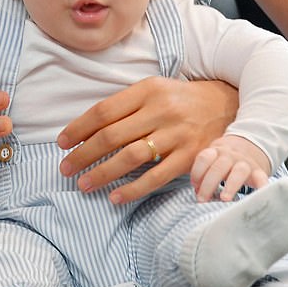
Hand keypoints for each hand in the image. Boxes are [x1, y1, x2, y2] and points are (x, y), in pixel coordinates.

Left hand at [57, 76, 238, 203]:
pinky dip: (133, 189)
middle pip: (112, 135)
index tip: (62, 143)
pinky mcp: (190, 157)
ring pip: (131, 157)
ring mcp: (177, 135)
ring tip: (83, 184)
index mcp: (147, 90)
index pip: (104, 111)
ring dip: (103, 173)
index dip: (79, 128)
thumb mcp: (153, 90)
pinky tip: (115, 197)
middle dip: (83, 154)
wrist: (226, 104)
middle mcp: (161, 110)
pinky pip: (156, 176)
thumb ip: (125, 106)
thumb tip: (87, 129)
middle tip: (65, 168)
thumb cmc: (179, 99)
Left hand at [190, 134, 270, 201]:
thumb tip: (198, 194)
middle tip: (202, 200)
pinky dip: (261, 187)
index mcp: (216, 152)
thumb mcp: (213, 160)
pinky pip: (261, 178)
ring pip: (239, 171)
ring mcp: (245, 163)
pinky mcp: (258, 172)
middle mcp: (230, 156)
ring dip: (231, 185)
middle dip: (208, 184)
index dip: (197, 172)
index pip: (205, 158)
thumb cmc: (225, 160)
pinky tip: (258, 196)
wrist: (249, 146)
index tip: (194, 186)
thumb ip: (205, 174)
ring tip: (224, 199)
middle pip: (219, 167)